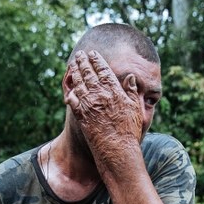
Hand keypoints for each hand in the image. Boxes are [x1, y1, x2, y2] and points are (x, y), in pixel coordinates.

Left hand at [64, 50, 142, 165]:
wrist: (118, 150)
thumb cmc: (129, 132)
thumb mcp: (135, 109)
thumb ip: (131, 91)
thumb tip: (130, 77)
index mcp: (114, 91)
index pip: (103, 70)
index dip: (97, 60)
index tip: (93, 53)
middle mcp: (100, 95)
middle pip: (89, 73)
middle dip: (83, 62)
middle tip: (79, 55)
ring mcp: (89, 105)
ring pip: (79, 84)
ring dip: (74, 73)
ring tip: (72, 65)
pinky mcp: (81, 116)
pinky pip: (72, 100)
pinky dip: (69, 92)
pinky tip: (68, 88)